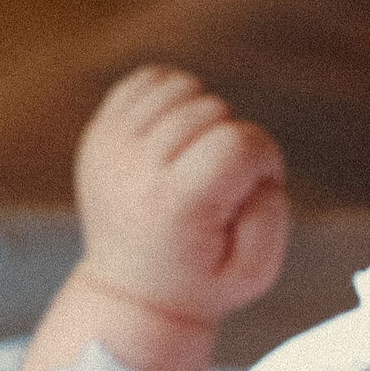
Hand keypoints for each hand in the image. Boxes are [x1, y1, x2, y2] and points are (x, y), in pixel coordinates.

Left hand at [75, 66, 291, 327]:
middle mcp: (135, 170)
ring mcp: (110, 146)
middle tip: (224, 180)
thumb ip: (271, 217)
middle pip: (213, 109)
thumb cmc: (202, 280)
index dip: (265, 158)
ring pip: (181, 87)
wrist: (131, 291)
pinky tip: (176, 134)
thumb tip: (254, 167)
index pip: (239, 142)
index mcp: (175, 205)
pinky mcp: (99, 132)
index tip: (255, 186)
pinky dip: (174, 96)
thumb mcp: (254, 273)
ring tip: (199, 155)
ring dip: (204, 114)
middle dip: (235, 138)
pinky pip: (148, 79)